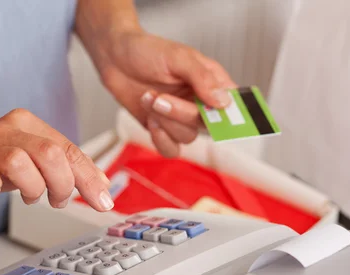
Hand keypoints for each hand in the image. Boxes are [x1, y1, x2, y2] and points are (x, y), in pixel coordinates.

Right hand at [0, 109, 111, 211]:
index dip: (89, 177)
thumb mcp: (36, 164)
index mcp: (28, 124)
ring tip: (30, 196)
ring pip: (19, 162)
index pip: (68, 149)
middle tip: (57, 200)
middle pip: (50, 153)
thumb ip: (67, 169)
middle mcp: (6, 130)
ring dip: (33, 188)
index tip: (103, 201)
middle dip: (63, 184)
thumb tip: (103, 185)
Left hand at [95, 31, 236, 157]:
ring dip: (165, 121)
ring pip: (187, 137)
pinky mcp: (164, 130)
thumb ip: (202, 79)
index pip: (234, 105)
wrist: (115, 58)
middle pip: (208, 125)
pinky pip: (171, 149)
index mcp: (212, 82)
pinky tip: (150, 121)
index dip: (232, 116)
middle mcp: (200, 103)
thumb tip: (223, 102)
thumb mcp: (178, 57)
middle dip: (181, 114)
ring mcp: (182, 119)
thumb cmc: (148, 51)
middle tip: (159, 98)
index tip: (217, 115)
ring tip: (148, 99)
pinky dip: (160, 139)